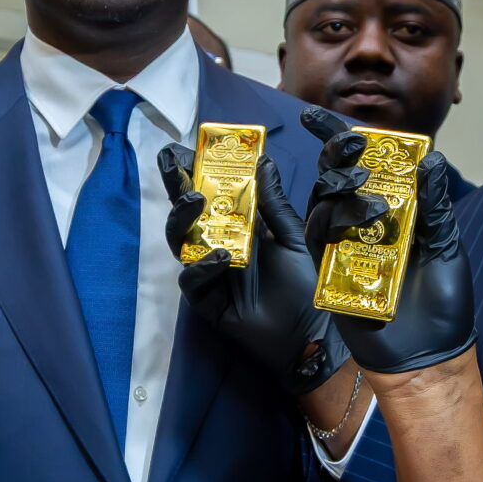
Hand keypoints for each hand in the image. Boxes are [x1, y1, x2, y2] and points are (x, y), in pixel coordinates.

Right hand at [156, 144, 346, 395]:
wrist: (310, 333)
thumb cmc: (304, 285)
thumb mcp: (293, 237)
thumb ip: (275, 204)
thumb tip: (264, 162)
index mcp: (238, 228)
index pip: (210, 194)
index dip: (194, 173)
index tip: (184, 149)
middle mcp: (218, 245)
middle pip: (187, 214)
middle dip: (176, 187)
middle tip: (172, 164)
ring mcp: (209, 273)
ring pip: (181, 243)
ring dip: (182, 220)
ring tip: (195, 202)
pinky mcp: (206, 302)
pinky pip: (192, 280)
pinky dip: (203, 267)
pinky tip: (222, 257)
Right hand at [299, 106, 473, 375]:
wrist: (429, 357)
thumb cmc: (444, 305)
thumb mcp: (446, 245)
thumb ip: (434, 204)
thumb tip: (429, 159)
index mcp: (391, 212)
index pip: (362, 168)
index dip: (338, 139)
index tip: (315, 115)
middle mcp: (362, 225)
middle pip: (333, 178)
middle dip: (336, 154)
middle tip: (351, 144)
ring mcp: (343, 248)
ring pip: (324, 204)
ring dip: (341, 189)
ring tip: (368, 191)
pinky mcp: (330, 273)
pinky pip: (319, 239)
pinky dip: (332, 221)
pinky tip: (358, 219)